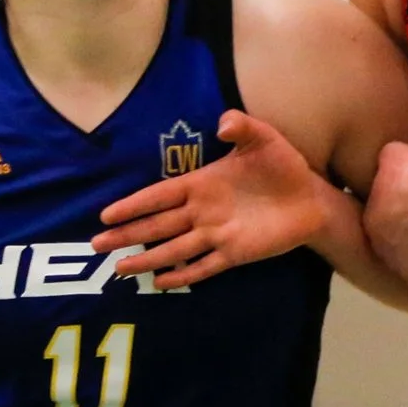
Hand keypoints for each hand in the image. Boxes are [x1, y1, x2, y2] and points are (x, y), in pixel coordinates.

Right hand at [91, 111, 332, 289]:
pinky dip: (184, 274)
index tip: (106, 214)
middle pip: (157, 225)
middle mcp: (202, 211)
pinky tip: (161, 283)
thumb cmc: (283, 165)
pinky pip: (204, 266)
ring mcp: (216, 234)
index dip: (134, 205)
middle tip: (97, 244)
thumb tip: (222, 123)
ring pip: (174, 249)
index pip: (159, 196)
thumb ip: (241, 127)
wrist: (310, 198)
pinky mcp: (234, 253)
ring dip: (147, 259)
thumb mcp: (263, 138)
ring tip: (119, 269)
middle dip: (127, 234)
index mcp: (201, 183)